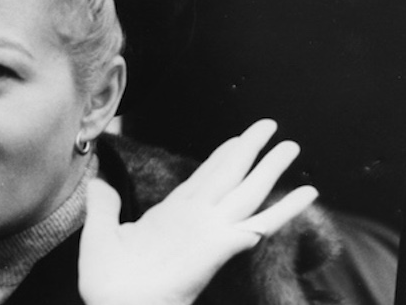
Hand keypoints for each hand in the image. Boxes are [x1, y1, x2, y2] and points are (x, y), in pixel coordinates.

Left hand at [78, 119, 317, 304]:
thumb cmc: (108, 281)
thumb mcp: (100, 231)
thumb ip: (104, 204)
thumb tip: (98, 178)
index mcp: (171, 213)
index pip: (202, 177)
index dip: (220, 157)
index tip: (235, 139)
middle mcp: (196, 217)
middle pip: (231, 175)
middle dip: (250, 150)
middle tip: (270, 126)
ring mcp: (211, 229)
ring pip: (248, 191)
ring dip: (270, 168)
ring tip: (292, 146)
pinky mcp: (222, 244)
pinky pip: (260, 223)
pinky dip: (284, 209)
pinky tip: (307, 193)